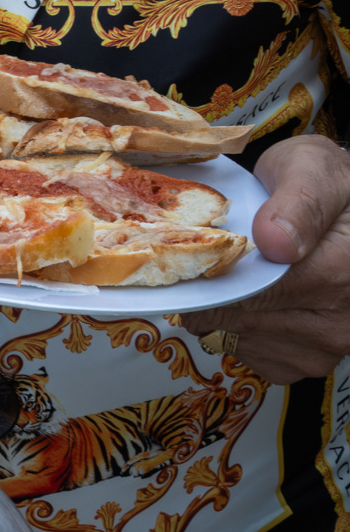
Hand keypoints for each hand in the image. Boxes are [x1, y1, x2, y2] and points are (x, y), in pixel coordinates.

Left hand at [190, 135, 349, 382]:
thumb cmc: (322, 183)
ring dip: (223, 311)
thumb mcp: (312, 170)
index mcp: (339, 273)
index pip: (253, 291)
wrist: (339, 206)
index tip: (196, 256)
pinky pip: (251, 353)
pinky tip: (246, 298)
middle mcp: (339, 321)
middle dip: (214, 291)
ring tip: (233, 276)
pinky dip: (236, 329)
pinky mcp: (308, 361)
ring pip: (240, 339)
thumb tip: (276, 241)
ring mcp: (325, 347)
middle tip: (208, 261)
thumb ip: (298, 203)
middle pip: (241, 318)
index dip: (214, 274)